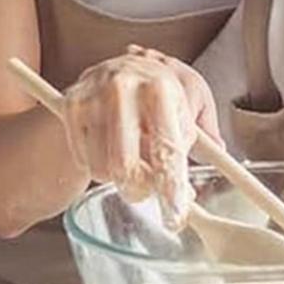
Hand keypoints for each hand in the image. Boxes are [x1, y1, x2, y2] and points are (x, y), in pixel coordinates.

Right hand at [61, 45, 221, 228]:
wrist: (119, 68)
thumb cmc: (160, 91)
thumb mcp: (193, 103)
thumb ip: (205, 136)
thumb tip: (211, 170)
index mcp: (161, 86)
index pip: (166, 148)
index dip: (171, 187)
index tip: (174, 215)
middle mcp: (124, 87)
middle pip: (127, 167)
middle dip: (140, 190)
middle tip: (147, 191)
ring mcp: (93, 96)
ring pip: (104, 169)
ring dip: (119, 178)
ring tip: (131, 157)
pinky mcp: (71, 106)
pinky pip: (85, 160)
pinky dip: (99, 165)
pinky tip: (110, 147)